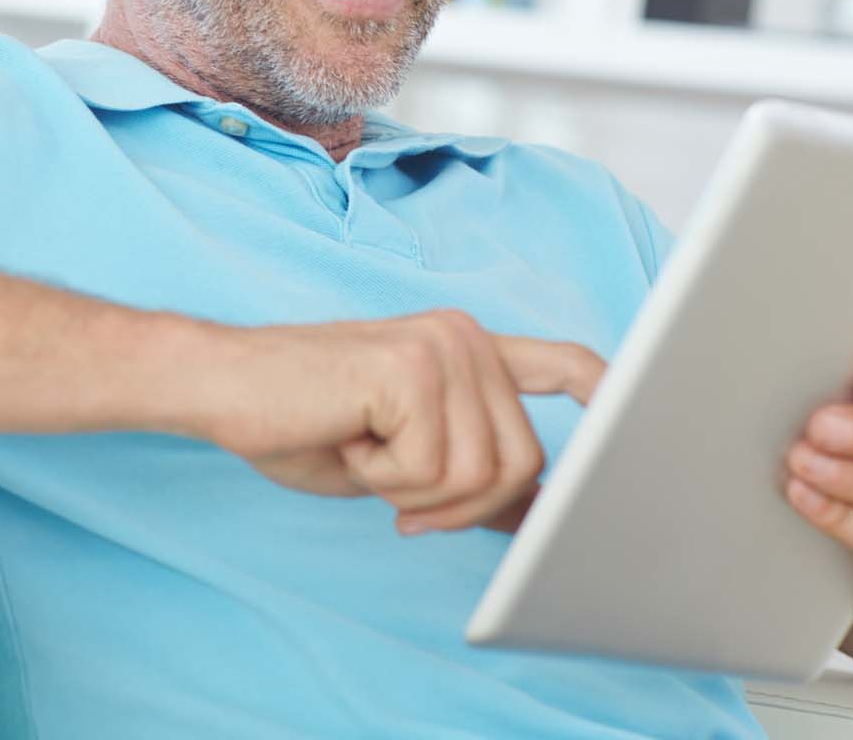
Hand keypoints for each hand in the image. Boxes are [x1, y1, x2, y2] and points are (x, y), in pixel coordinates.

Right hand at [204, 309, 605, 533]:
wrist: (221, 386)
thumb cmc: (298, 420)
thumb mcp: (398, 458)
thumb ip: (465, 471)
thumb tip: (531, 515)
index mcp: (465, 350)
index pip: (564, 366)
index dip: (607, 399)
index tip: (631, 424)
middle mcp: (464, 337)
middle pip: (523, 462)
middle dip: (462, 506)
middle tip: (397, 496)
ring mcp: (441, 346)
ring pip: (481, 473)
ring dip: (415, 491)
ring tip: (363, 450)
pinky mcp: (410, 367)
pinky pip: (431, 466)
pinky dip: (383, 477)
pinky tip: (347, 437)